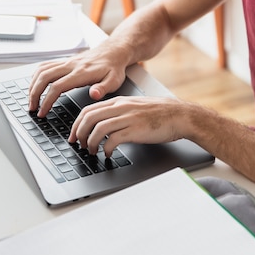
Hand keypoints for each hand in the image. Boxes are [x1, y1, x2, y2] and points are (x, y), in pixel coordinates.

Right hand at [28, 49, 127, 116]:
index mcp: (81, 73)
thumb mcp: (114, 81)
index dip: (47, 101)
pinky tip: (35, 84)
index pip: (57, 87)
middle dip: (34, 93)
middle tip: (32, 108)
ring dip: (33, 85)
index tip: (42, 112)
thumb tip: (94, 95)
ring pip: (42, 70)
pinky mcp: (65, 61)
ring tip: (31, 99)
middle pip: (44, 77)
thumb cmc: (113, 68)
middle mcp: (70, 66)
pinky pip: (45, 65)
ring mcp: (66, 62)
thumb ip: (103, 88)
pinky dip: (36, 75)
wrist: (113, 52)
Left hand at [69, 96, 186, 156]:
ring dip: (90, 142)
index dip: (77, 123)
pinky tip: (108, 153)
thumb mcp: (135, 107)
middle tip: (78, 144)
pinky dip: (106, 148)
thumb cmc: (160, 113)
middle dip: (79, 133)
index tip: (74, 135)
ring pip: (98, 128)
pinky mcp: (136, 129)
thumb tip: (103, 124)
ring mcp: (128, 118)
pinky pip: (113, 139)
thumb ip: (119, 112)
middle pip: (89, 118)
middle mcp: (121, 107)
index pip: (89, 109)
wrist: (180, 115)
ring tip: (91, 151)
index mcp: (119, 101)